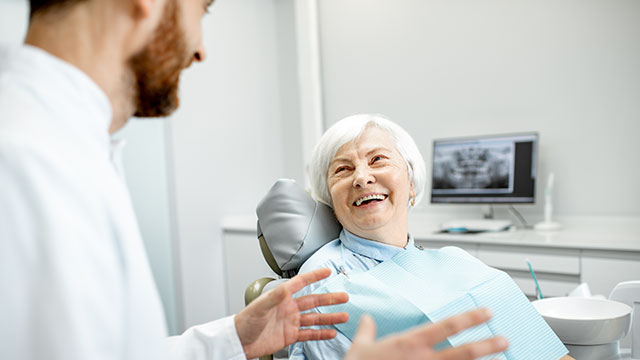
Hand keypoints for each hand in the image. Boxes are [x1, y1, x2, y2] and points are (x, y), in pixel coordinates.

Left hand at [234, 268, 348, 358]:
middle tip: (344, 297)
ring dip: (329, 317)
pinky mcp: (290, 335)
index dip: (314, 277)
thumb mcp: (259, 307)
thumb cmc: (245, 322)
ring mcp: (290, 322)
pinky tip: (330, 332)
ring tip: (343, 316)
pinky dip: (320, 334)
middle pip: (313, 301)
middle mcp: (288, 308)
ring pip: (314, 318)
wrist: (240, 341)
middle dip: (329, 299)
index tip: (327, 271)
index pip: (301, 283)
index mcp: (282, 297)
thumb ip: (273, 297)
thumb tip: (285, 287)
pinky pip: (309, 334)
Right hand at [344, 308, 507, 359]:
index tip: (486, 313)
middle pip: (461, 352)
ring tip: (501, 358)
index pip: (445, 326)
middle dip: (485, 345)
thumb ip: (367, 331)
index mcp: (409, 343)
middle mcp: (422, 359)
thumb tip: (367, 319)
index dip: (469, 319)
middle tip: (504, 339)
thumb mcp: (359, 347)